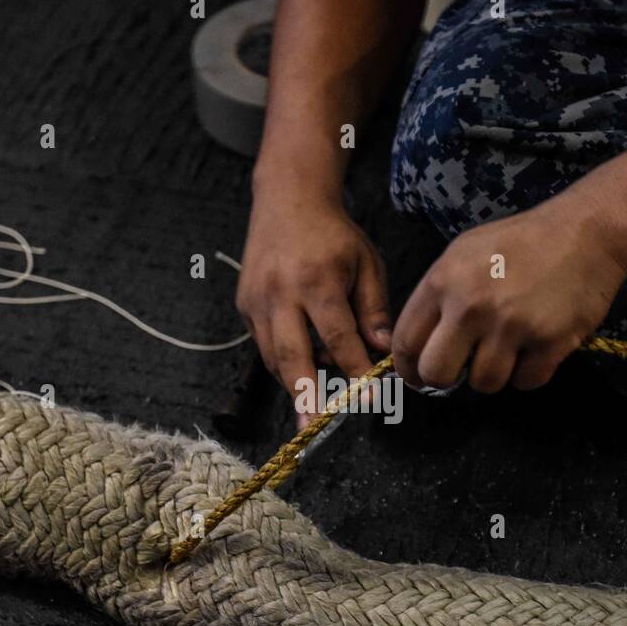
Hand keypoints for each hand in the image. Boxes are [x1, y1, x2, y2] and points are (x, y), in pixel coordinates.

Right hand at [236, 190, 390, 426]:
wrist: (286, 199)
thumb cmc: (334, 234)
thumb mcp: (367, 264)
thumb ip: (374, 309)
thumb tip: (383, 351)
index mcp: (317, 279)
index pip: (338, 336)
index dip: (354, 370)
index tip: (370, 397)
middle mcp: (281, 292)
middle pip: (291, 355)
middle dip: (304, 394)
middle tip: (312, 426)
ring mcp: (256, 299)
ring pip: (272, 356)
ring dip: (293, 382)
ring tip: (313, 404)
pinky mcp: (243, 305)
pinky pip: (263, 344)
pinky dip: (283, 362)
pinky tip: (304, 365)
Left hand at [391, 197, 626, 392]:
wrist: (586, 231)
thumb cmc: (522, 241)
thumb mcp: (465, 252)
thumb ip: (440, 293)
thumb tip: (422, 341)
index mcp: (444, 280)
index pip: (406, 341)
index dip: (407, 367)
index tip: (417, 377)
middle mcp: (472, 306)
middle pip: (437, 373)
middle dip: (444, 380)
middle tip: (461, 370)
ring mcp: (511, 326)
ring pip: (483, 383)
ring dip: (494, 375)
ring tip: (507, 351)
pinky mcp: (549, 342)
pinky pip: (526, 382)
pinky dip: (530, 373)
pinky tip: (535, 350)